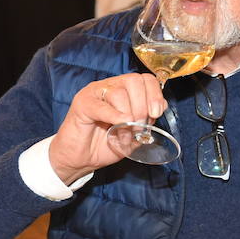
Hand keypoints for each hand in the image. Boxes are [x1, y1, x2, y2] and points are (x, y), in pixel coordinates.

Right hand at [48, 74, 166, 184]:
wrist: (79, 159)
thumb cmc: (104, 145)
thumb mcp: (133, 134)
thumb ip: (147, 120)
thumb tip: (160, 109)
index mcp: (124, 90)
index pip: (145, 79)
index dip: (155, 95)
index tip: (156, 114)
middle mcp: (109, 87)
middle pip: (134, 81)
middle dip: (142, 107)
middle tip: (138, 128)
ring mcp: (94, 93)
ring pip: (119, 93)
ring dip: (127, 117)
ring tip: (123, 135)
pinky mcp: (82, 103)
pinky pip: (101, 105)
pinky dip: (114, 116)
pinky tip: (116, 127)